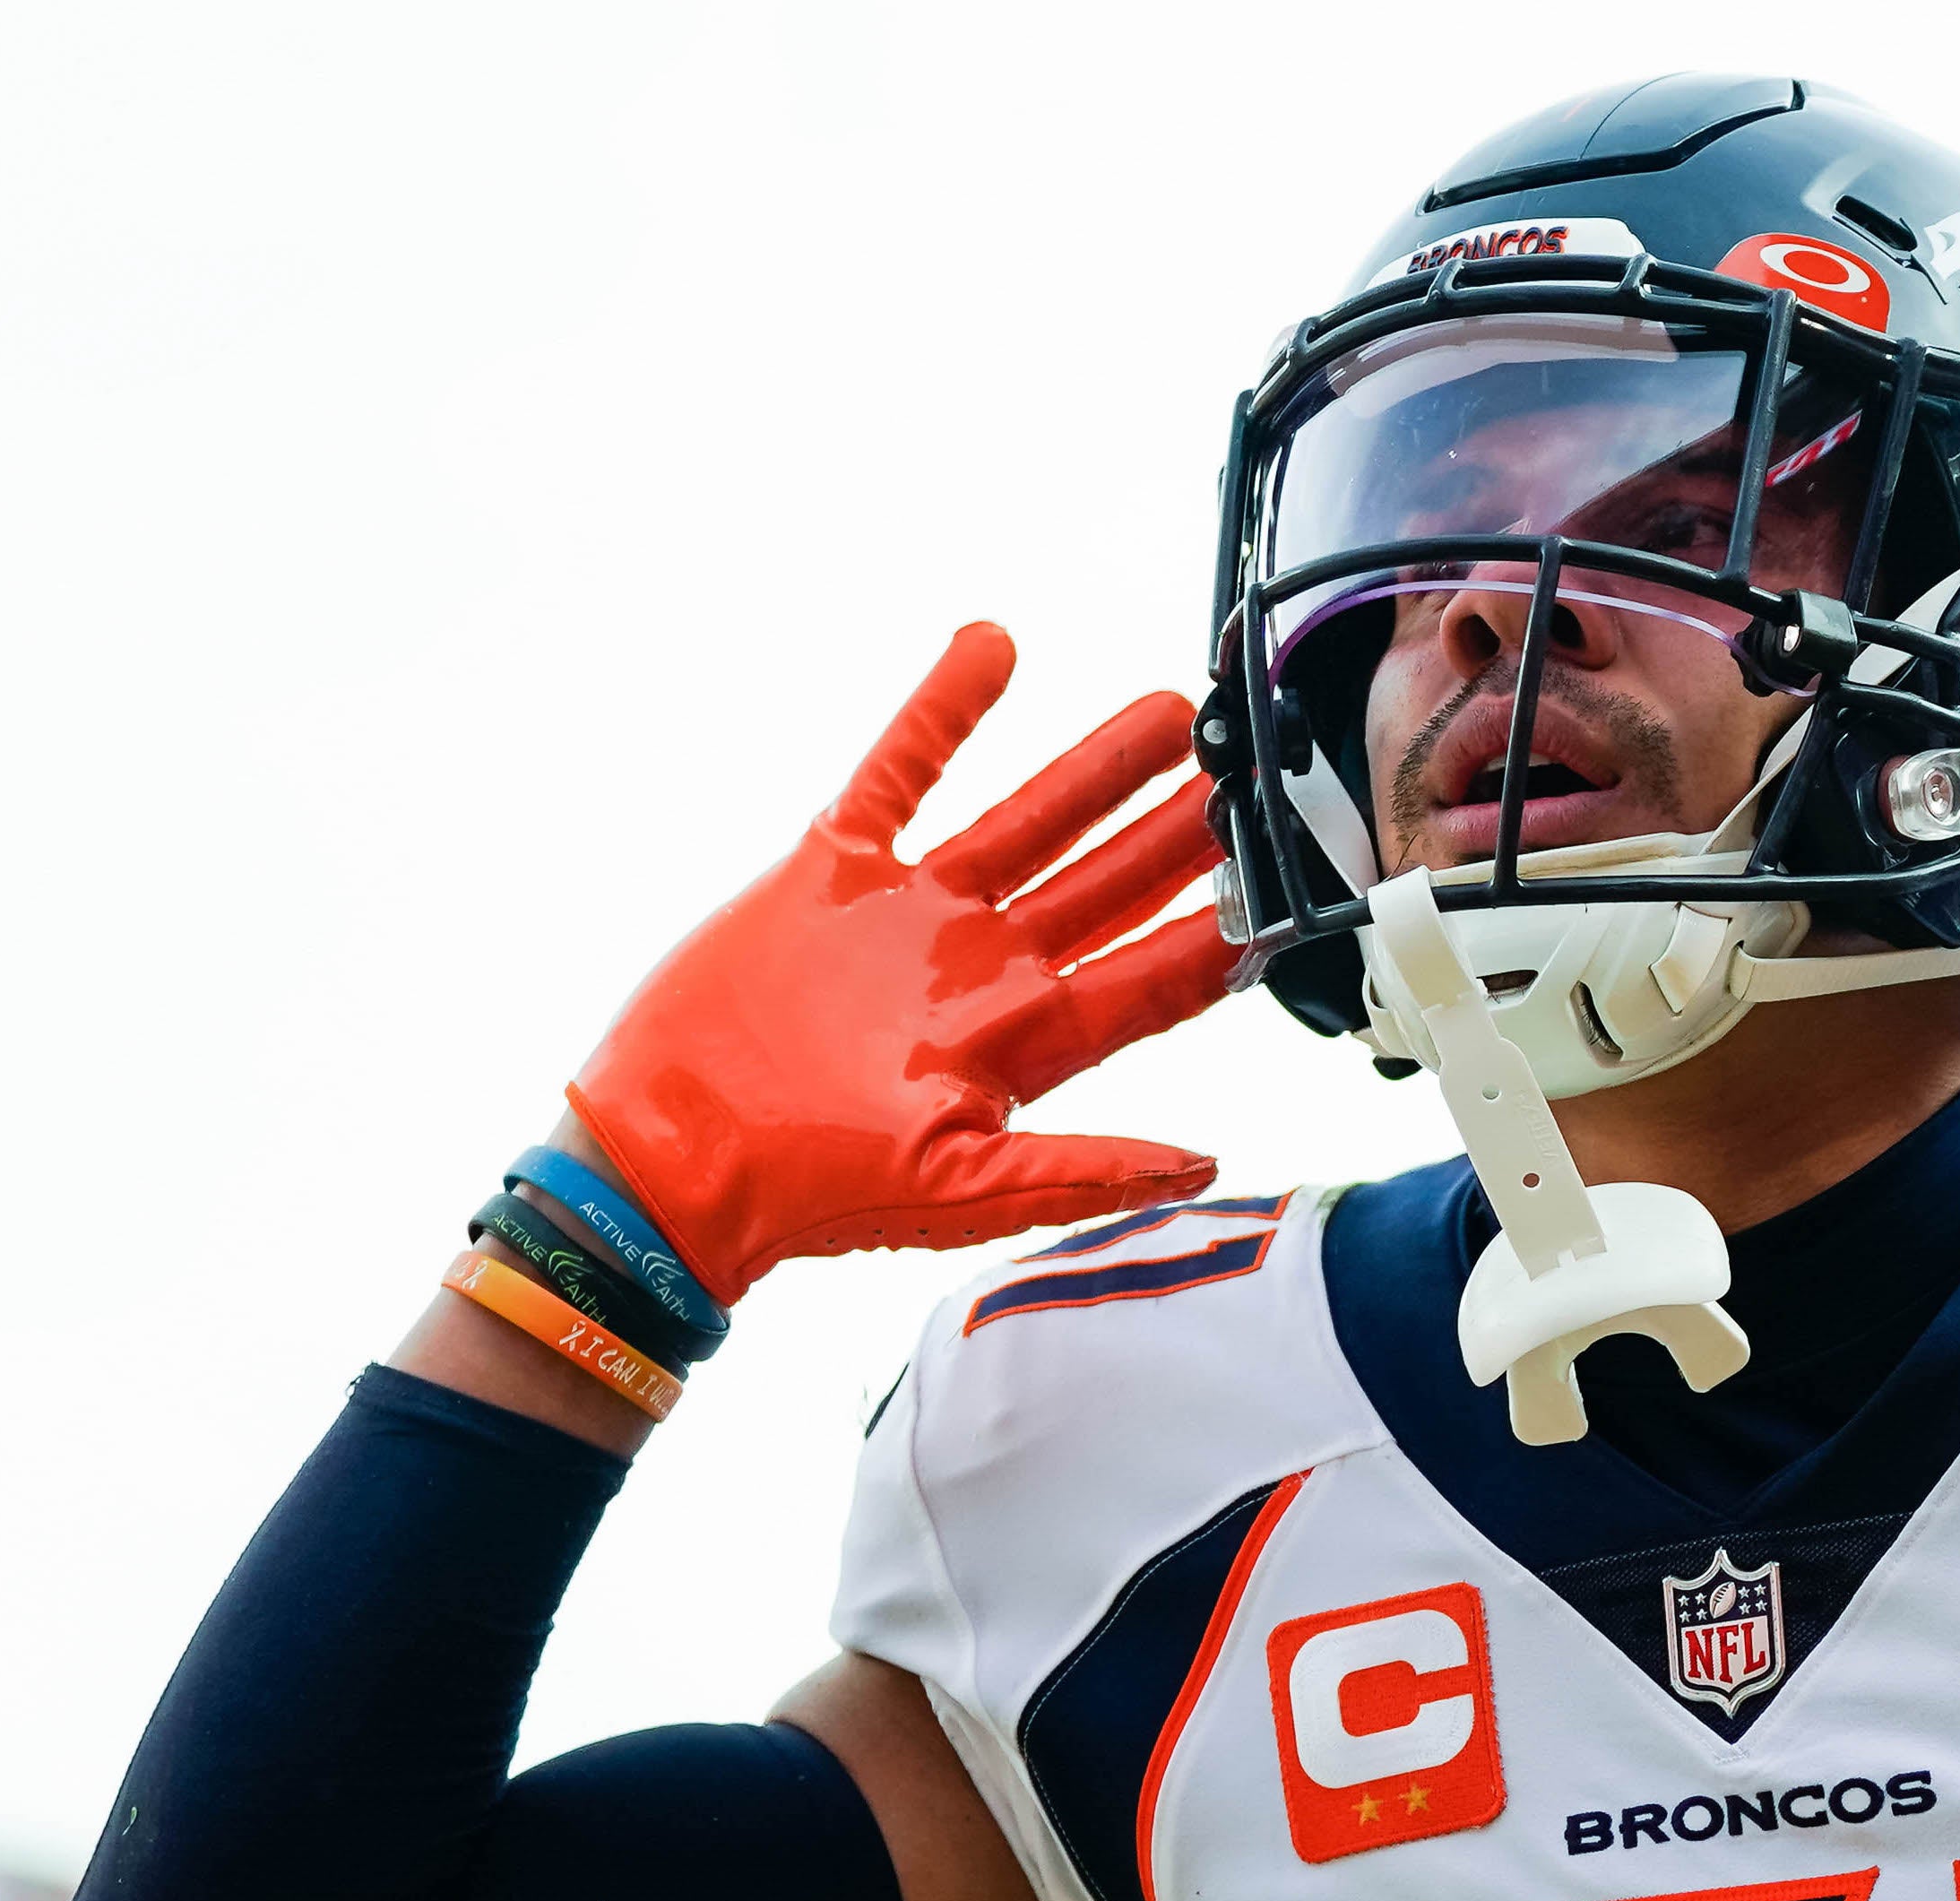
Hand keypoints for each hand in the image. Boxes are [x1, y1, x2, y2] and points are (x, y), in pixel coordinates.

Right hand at [565, 624, 1237, 1301]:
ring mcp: (913, 914)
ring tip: (1164, 712)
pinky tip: (992, 645)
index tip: (1287, 893)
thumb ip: (1077, 1170)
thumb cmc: (808, 1192)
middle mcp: (983, 967)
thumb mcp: (955, 1195)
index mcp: (1023, 1040)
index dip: (1220, 936)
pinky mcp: (835, 872)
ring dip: (1093, 766)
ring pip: (1026, 818)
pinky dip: (942, 711)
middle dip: (1179, 834)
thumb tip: (1198, 1166)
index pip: (1150, 979)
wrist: (673, 1159)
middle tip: (1247, 775)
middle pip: (1109, 884)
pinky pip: (900, 772)